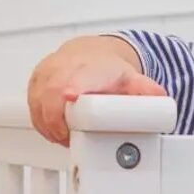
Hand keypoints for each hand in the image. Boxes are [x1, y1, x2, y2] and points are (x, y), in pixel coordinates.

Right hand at [27, 39, 166, 145]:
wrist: (91, 55)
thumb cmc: (109, 72)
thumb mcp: (132, 81)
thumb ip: (145, 92)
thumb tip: (160, 99)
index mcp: (88, 69)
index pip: (75, 78)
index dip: (71, 88)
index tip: (70, 97)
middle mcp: (64, 68)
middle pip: (51, 97)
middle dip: (59, 123)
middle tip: (71, 138)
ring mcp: (47, 74)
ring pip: (39, 104)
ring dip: (51, 127)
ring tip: (67, 134)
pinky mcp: (35, 82)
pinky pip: (32, 106)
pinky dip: (42, 122)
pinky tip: (56, 127)